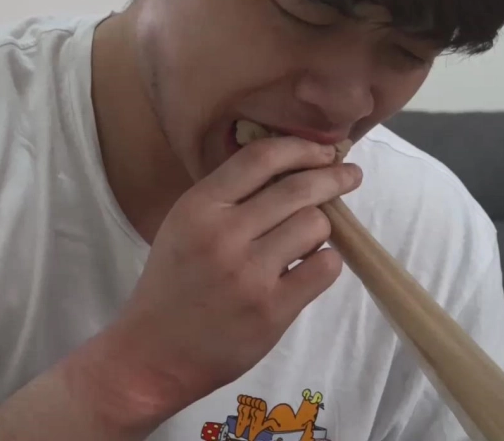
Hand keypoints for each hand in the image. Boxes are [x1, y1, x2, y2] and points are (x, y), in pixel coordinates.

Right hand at [72, 136, 361, 423]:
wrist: (153, 355)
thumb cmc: (173, 286)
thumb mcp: (184, 227)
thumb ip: (229, 199)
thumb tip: (294, 171)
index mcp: (199, 207)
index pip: (260, 158)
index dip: (301, 148)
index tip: (324, 152)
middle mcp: (224, 234)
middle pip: (298, 188)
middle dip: (333, 177)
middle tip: (350, 176)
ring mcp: (249, 273)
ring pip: (315, 225)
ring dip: (322, 228)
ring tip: (309, 241)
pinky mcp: (272, 309)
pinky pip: (324, 268)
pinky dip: (327, 262)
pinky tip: (313, 267)